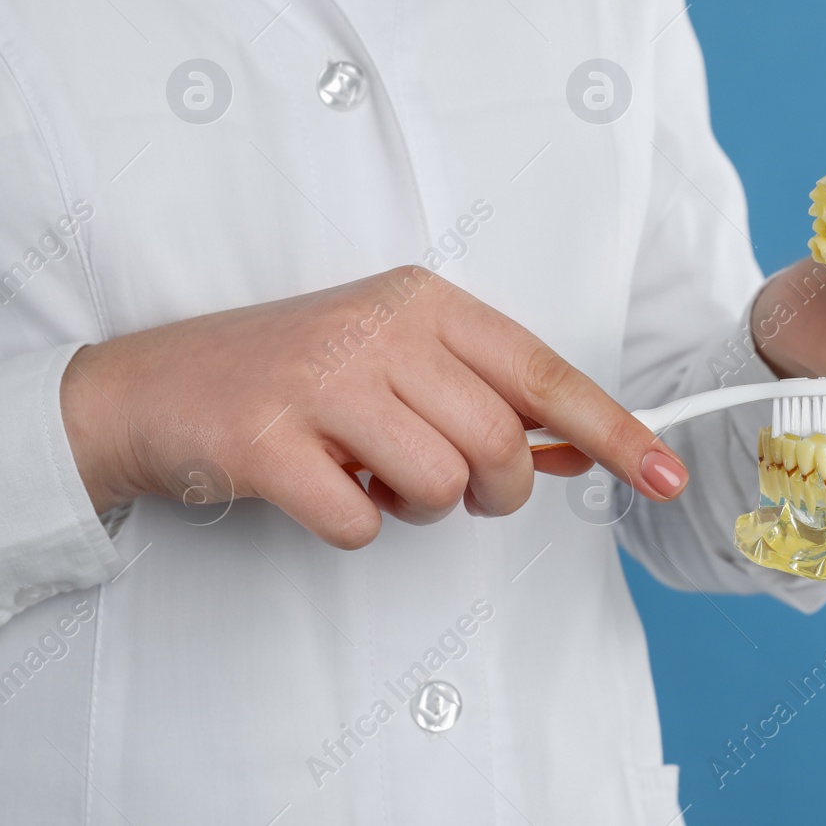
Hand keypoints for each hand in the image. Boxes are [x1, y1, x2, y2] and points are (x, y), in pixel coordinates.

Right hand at [60, 267, 688, 547]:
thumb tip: (582, 448)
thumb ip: (487, 397)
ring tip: (372, 475)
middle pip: (499, 444)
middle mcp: (379, 329)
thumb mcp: (399, 361)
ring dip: (417, 507)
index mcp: (425, 302)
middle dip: (496, 491)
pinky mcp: (266, 441)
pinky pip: (361, 524)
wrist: (155, 387)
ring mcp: (319, 381)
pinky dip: (353, 527)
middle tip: (456, 488)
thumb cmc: (297, 376)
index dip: (616, 431)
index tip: (666, 476)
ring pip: (439, 487)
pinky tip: (321, 487)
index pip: (546, 374)